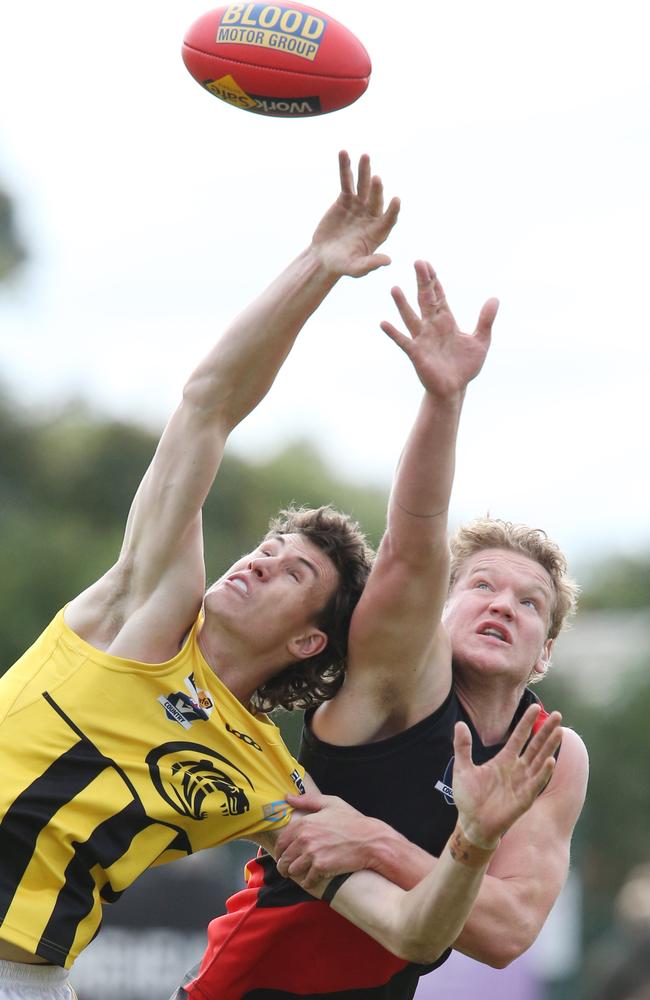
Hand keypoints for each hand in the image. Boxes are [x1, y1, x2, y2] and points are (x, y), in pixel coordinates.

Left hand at [275, 792, 378, 889]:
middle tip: (287, 870)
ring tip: (300, 874)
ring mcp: (312, 854)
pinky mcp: (321, 867)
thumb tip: (288, 797)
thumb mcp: (331, 804)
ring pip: (292, 870)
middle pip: (284, 858)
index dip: (279, 851)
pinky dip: (308, 882)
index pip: (282, 841)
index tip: (281, 856)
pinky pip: (306, 880)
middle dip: (284, 866)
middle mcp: (305, 838)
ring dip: (295, 874)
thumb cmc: (352, 821)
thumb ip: (308, 800)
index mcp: (305, 823)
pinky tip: (312, 880)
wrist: (370, 840)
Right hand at [310, 151, 399, 277]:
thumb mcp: (356, 268)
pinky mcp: (346, 199)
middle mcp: (372, 216)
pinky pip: (346, 181)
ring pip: (363, 186)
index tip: (396, 200)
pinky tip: (344, 154)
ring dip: (364, 171)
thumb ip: (370, 265)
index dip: (392, 211)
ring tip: (365, 156)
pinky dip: (345, 168)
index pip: (389, 219)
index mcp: (378, 232)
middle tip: (376, 179)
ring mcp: (359, 205)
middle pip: (376, 199)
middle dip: (376, 189)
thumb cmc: (342, 265)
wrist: (325, 257)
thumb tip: (388, 261)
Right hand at [381, 260, 497, 399]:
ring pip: (411, 317)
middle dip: (422, 282)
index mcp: (446, 321)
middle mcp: (432, 327)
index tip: (427, 264)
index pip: (439, 296)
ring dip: (402, 304)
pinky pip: (403, 341)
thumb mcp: (481, 340)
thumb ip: (486, 320)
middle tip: (417, 262)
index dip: (434, 280)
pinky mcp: (417, 354)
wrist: (455, 389)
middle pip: (425, 300)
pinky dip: (393, 333)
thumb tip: (495, 298)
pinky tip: (383, 323)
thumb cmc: (465, 366)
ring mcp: (422, 339)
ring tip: (394, 288)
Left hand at [452, 705, 562, 848]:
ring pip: (540, 761)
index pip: (518, 737)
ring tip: (560, 732)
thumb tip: (459, 724)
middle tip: (558, 715)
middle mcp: (517, 769)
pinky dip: (544, 772)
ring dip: (550, 747)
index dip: (526, 722)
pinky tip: (551, 760)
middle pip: (535, 746)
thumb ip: (462, 746)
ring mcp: (522, 783)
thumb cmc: (468, 797)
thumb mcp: (462, 768)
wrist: (471, 823)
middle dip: (546, 731)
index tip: (535, 707)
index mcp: (503, 760)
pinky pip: (537, 783)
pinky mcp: (525, 798)